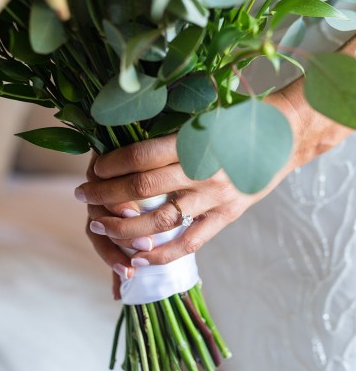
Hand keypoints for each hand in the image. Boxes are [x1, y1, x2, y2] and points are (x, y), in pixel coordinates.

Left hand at [77, 77, 351, 292]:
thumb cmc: (240, 117)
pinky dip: (163, 253)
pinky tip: (139, 257)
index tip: (93, 169)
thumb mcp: (204, 113)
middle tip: (83, 195)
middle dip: (105, 194)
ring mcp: (215, 197)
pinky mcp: (227, 216)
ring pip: (160, 220)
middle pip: (142, 188)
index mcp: (195, 140)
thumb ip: (169, 128)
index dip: (111, 165)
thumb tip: (123, 136)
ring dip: (124, 227)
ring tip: (99, 227)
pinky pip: (191, 242)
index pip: (141, 156)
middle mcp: (203, 171)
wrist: (287, 134)